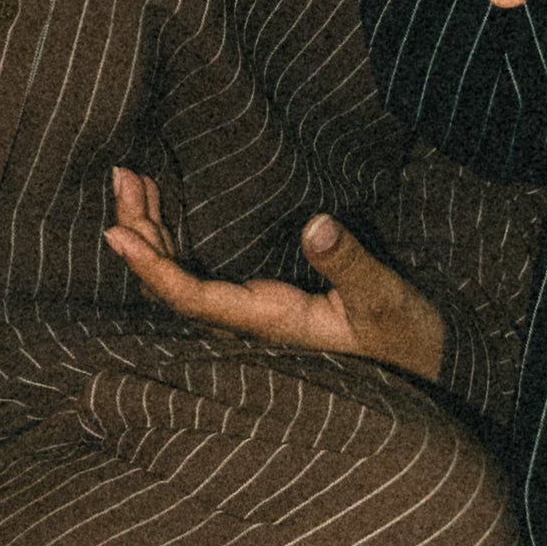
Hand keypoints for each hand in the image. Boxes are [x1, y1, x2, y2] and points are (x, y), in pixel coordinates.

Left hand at [101, 167, 446, 382]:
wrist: (429, 369)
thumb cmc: (408, 339)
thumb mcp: (386, 298)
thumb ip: (349, 262)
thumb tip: (315, 223)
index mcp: (271, 323)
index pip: (193, 298)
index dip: (152, 267)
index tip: (116, 233)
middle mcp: (252, 325)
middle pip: (174, 286)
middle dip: (142, 232)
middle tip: (122, 176)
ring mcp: (254, 319)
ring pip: (184, 280)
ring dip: (155, 233)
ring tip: (133, 182)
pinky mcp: (265, 309)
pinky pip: (202, 279)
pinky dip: (177, 244)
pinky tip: (168, 215)